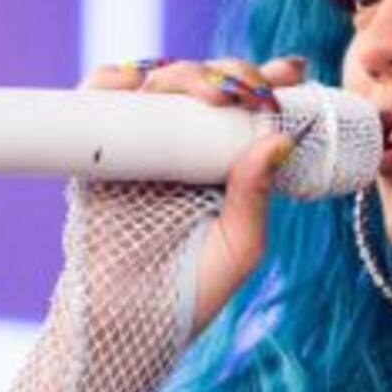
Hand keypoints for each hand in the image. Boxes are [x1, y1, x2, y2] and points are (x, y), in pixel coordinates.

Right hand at [80, 54, 306, 334]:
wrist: (130, 322)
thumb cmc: (193, 290)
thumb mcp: (240, 245)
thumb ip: (255, 195)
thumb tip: (279, 140)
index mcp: (222, 165)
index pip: (246, 110)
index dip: (267, 81)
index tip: (293, 70)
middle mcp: (183, 148)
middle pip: (204, 87)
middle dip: (230, 73)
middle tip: (249, 89)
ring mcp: (140, 147)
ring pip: (157, 85)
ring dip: (182, 73)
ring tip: (210, 92)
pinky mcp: (98, 155)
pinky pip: (100, 103)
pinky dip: (113, 81)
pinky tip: (137, 81)